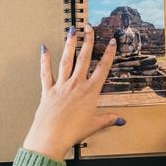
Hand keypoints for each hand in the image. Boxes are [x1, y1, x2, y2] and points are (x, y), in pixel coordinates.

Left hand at [22, 24, 124, 160]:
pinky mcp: (48, 90)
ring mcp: (61, 85)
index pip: (102, 68)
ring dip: (70, 44)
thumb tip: (121, 120)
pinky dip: (45, 60)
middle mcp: (76, 84)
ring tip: (72, 30)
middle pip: (84, 58)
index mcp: (90, 92)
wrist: (51, 137)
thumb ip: (107, 119)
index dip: (108, 54)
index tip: (112, 42)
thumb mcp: (93, 125)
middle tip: (89, 28)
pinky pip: (46, 72)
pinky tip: (44, 49)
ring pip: (67, 60)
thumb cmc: (72, 133)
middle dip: (88, 41)